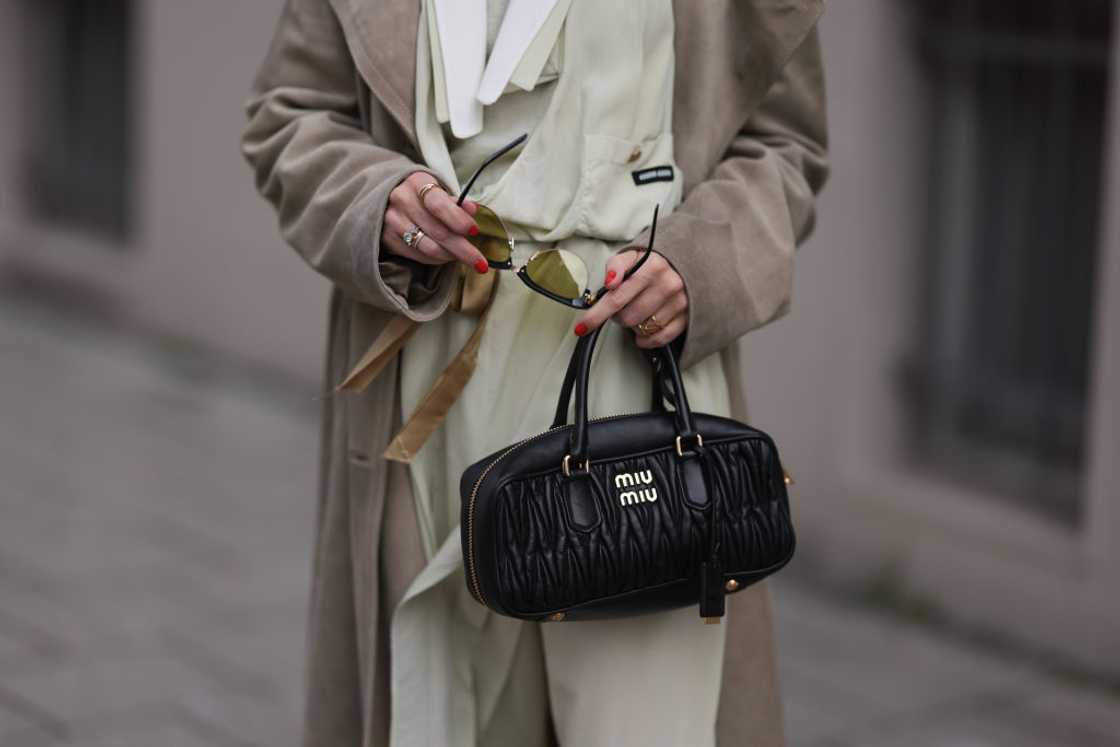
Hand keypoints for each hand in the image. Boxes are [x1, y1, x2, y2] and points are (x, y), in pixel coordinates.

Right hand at [381, 172, 489, 273]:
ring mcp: (393, 221)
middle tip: (481, 263)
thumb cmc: (421, 195)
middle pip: (438, 231)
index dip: (458, 220)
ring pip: (428, 248)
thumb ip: (456, 202)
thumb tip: (472, 210)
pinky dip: (437, 259)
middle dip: (463, 250)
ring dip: (451, 256)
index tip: (475, 231)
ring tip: (464, 258)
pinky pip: (419, 256)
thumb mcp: (438, 190)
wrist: (386, 197)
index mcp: (417, 183)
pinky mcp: (388, 239)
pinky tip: (446, 256)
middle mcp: (402, 201)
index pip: (439, 204)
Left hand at [573, 249, 687, 348]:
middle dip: (617, 316)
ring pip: (642, 329)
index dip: (596, 315)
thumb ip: (615, 265)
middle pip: (627, 318)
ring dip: (633, 325)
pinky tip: (643, 333)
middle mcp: (668, 284)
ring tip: (637, 310)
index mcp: (652, 267)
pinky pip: (660, 338)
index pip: (616, 298)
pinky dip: (647, 340)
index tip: (582, 327)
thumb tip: (609, 282)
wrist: (691, 260)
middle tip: (621, 307)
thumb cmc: (655, 261)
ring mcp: (679, 302)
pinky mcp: (687, 316)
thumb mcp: (633, 255)